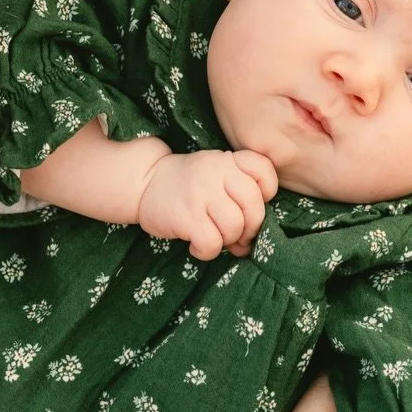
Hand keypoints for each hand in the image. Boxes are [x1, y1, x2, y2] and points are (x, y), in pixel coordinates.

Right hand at [137, 149, 277, 259]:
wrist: (144, 183)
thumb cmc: (187, 185)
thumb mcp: (215, 174)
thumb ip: (238, 196)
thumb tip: (248, 244)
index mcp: (228, 160)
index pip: (264, 170)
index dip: (267, 192)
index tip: (250, 204)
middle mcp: (216, 171)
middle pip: (254, 205)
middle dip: (251, 228)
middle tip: (237, 235)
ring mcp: (201, 193)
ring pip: (234, 227)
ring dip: (227, 240)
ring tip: (213, 237)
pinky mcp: (186, 215)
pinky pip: (212, 243)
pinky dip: (206, 251)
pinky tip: (196, 246)